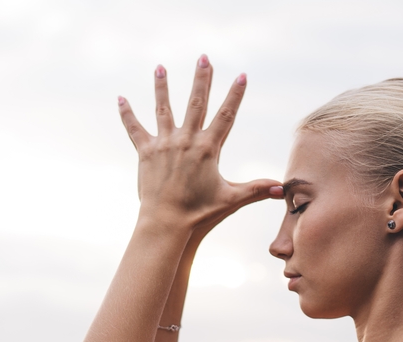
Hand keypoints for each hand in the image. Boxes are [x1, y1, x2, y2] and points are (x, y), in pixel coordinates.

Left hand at [118, 55, 282, 233]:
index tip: (241, 75)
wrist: (167, 223)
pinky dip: (127, 114)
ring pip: (164, 109)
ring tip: (160, 67)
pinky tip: (121, 99)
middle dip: (202, 79)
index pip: (226, 116)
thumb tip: (282, 189)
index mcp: (208, 149)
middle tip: (204, 57)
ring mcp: (164, 144)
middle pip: (196, 103)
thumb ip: (256, 190)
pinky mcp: (146, 153)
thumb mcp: (232, 199)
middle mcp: (186, 141)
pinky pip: (135, 129)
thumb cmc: (201, 213)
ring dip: (162, 87)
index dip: (235, 95)